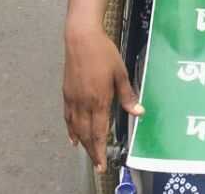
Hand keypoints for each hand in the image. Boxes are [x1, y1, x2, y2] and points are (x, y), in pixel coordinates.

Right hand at [63, 26, 143, 172]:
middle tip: (97, 165)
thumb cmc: (104, 52)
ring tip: (88, 154)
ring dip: (82, 143)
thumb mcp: (120, 72)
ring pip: (76, 129)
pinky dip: (70, 130)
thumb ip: (127, 95)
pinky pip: (67, 118)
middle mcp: (84, 103)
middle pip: (86, 135)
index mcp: (99, 100)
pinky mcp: (66, 93)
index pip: (99, 132)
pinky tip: (72, 137)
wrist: (81, 39)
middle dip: (92, 152)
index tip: (102, 165)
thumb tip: (138, 112)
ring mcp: (73, 99)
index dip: (100, 151)